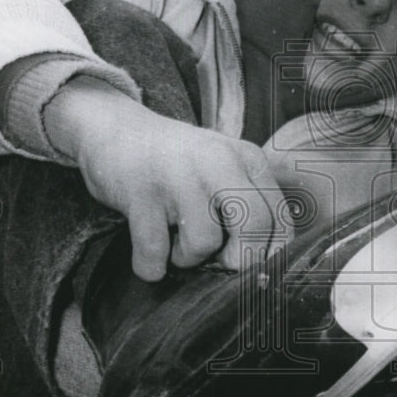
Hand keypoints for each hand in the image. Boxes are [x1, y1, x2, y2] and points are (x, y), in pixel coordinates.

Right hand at [44, 77, 290, 280]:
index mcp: (247, 159)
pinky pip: (154, 255)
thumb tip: (265, 266)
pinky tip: (148, 251)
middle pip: (254, 227)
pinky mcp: (140, 192)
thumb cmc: (176, 164)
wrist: (115, 130)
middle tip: (216, 260)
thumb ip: (251, 206)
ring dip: (185, 258)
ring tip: (172, 239)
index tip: (249, 264)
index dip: (269, 253)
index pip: (281, 218)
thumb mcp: (225, 170)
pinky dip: (150, 265)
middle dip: (238, 260)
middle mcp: (219, 161)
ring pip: (203, 244)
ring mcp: (179, 175)